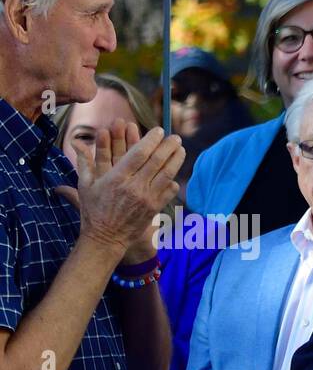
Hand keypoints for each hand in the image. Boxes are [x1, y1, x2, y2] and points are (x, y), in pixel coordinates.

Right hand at [56, 120, 183, 263]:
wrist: (105, 238)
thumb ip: (84, 161)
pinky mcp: (154, 209)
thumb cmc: (93, 210)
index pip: (139, 153)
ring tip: (181, 149)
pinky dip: (173, 181)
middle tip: (176, 137)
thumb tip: (75, 141)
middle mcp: (135, 187)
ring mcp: (147, 198)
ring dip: (176, 160)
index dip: (151, 140)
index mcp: (117, 178)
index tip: (159, 130)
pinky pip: (168, 192)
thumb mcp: (85, 185)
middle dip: (168, 147)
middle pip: (157, 161)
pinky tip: (176, 173)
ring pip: (166, 175)